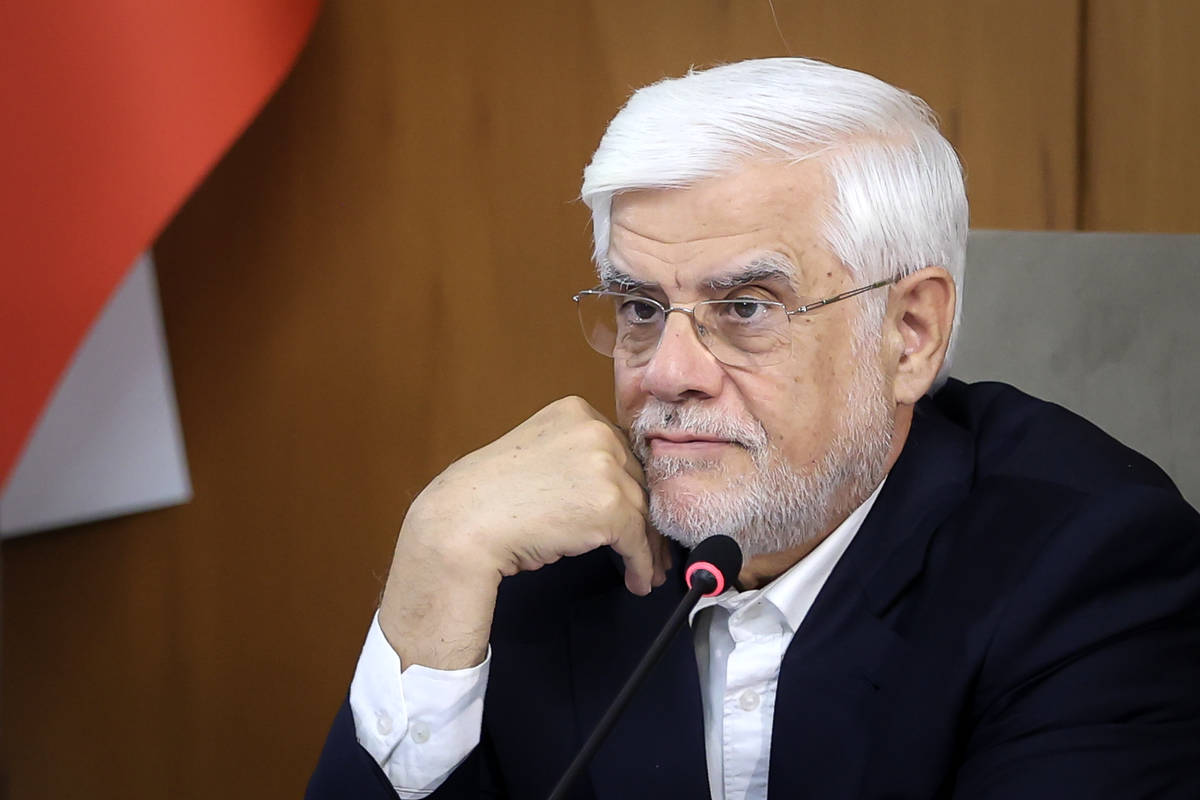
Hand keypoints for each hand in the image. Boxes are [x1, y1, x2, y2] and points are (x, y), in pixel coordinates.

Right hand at [378, 396, 669, 668]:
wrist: (463, 522)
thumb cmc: (489, 498)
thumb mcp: (537, 455)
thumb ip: (575, 460)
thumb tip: (614, 491)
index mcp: (575, 412)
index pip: (620, 452)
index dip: (632, 487)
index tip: (640, 511)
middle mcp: (595, 431)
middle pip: (637, 480)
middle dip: (645, 517)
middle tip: (652, 547)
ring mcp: (605, 467)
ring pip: (643, 512)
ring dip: (648, 547)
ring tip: (648, 573)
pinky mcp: (610, 507)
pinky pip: (638, 541)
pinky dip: (642, 565)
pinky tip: (637, 581)